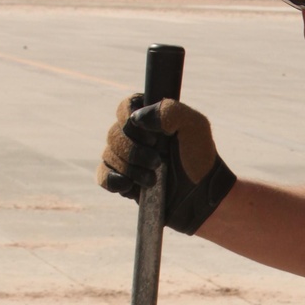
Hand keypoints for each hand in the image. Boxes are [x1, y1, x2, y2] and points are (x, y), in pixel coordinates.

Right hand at [97, 96, 236, 234]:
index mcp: (150, 117)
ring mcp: (127, 158)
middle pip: (114, 134)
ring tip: (153, 179)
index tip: (155, 138)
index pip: (125, 108)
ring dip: (131, 169)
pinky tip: (128, 185)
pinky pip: (102, 175)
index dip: (133, 122)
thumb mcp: (195, 126)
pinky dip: (112, 180)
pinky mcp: (124, 180)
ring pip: (109, 155)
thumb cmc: (201, 158)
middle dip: (135, 152)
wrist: (202, 196)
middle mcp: (135, 135)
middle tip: (158, 162)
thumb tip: (136, 118)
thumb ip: (170, 111)